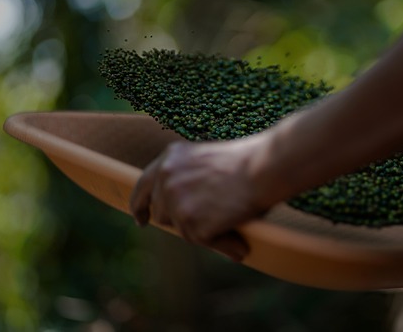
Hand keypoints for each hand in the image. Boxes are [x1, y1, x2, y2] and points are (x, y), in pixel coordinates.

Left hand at [130, 138, 267, 261]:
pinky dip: (221, 242)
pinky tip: (238, 234)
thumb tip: (179, 212)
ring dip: (202, 230)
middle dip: (180, 221)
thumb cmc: (246, 163)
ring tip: (230, 218)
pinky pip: (202, 241)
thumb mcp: (205, 159)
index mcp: (169, 159)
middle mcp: (166, 178)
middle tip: (207, 218)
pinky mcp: (189, 222)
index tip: (142, 220)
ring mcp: (175, 201)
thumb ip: (186, 178)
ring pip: (181, 230)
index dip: (140, 207)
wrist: (262, 168)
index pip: (142, 187)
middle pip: (162, 214)